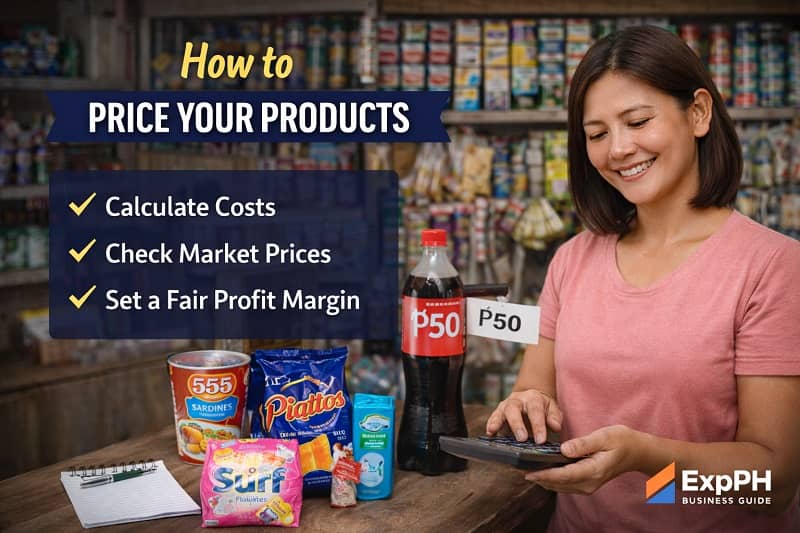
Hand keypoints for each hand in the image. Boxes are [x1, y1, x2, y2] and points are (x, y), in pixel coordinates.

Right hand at [486, 389, 561, 443]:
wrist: (531, 398)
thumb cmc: (543, 408)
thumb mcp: (552, 409)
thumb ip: (554, 417)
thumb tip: (555, 426)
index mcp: (533, 398)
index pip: (535, 410)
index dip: (538, 425)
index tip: (540, 441)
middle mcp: (517, 400)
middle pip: (514, 408)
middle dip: (517, 424)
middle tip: (522, 439)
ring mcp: (506, 405)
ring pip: (501, 411)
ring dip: (497, 421)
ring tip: (493, 430)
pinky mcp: (498, 413)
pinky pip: (493, 417)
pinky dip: (490, 424)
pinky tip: (489, 433)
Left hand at [525, 425, 642, 493]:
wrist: (637, 452)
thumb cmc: (621, 440)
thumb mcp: (604, 436)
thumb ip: (583, 444)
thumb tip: (563, 449)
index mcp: (594, 470)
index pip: (564, 475)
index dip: (544, 475)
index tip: (527, 472)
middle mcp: (589, 482)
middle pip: (558, 483)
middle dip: (537, 477)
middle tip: (516, 469)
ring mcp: (588, 485)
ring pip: (559, 486)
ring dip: (542, 479)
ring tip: (522, 469)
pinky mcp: (586, 483)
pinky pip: (564, 484)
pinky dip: (550, 479)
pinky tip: (539, 470)